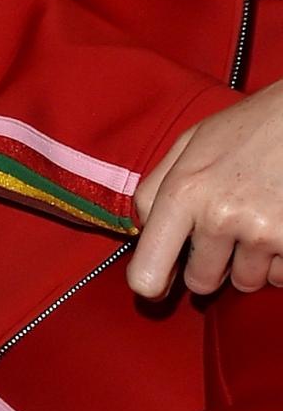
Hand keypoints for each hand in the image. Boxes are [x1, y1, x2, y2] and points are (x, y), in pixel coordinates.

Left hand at [128, 81, 282, 296]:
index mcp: (184, 192)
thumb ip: (156, 188)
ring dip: (249, 262)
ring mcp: (262, 233)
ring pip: (245, 282)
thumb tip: (142, 231)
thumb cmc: (248, 127)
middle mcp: (220, 217)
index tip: (157, 283)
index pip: (148, 272)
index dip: (150, 282)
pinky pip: (280, 278)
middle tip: (223, 234)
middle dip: (209, 266)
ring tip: (257, 221)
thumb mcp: (190, 144)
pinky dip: (280, 261)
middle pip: (200, 282)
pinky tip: (279, 227)